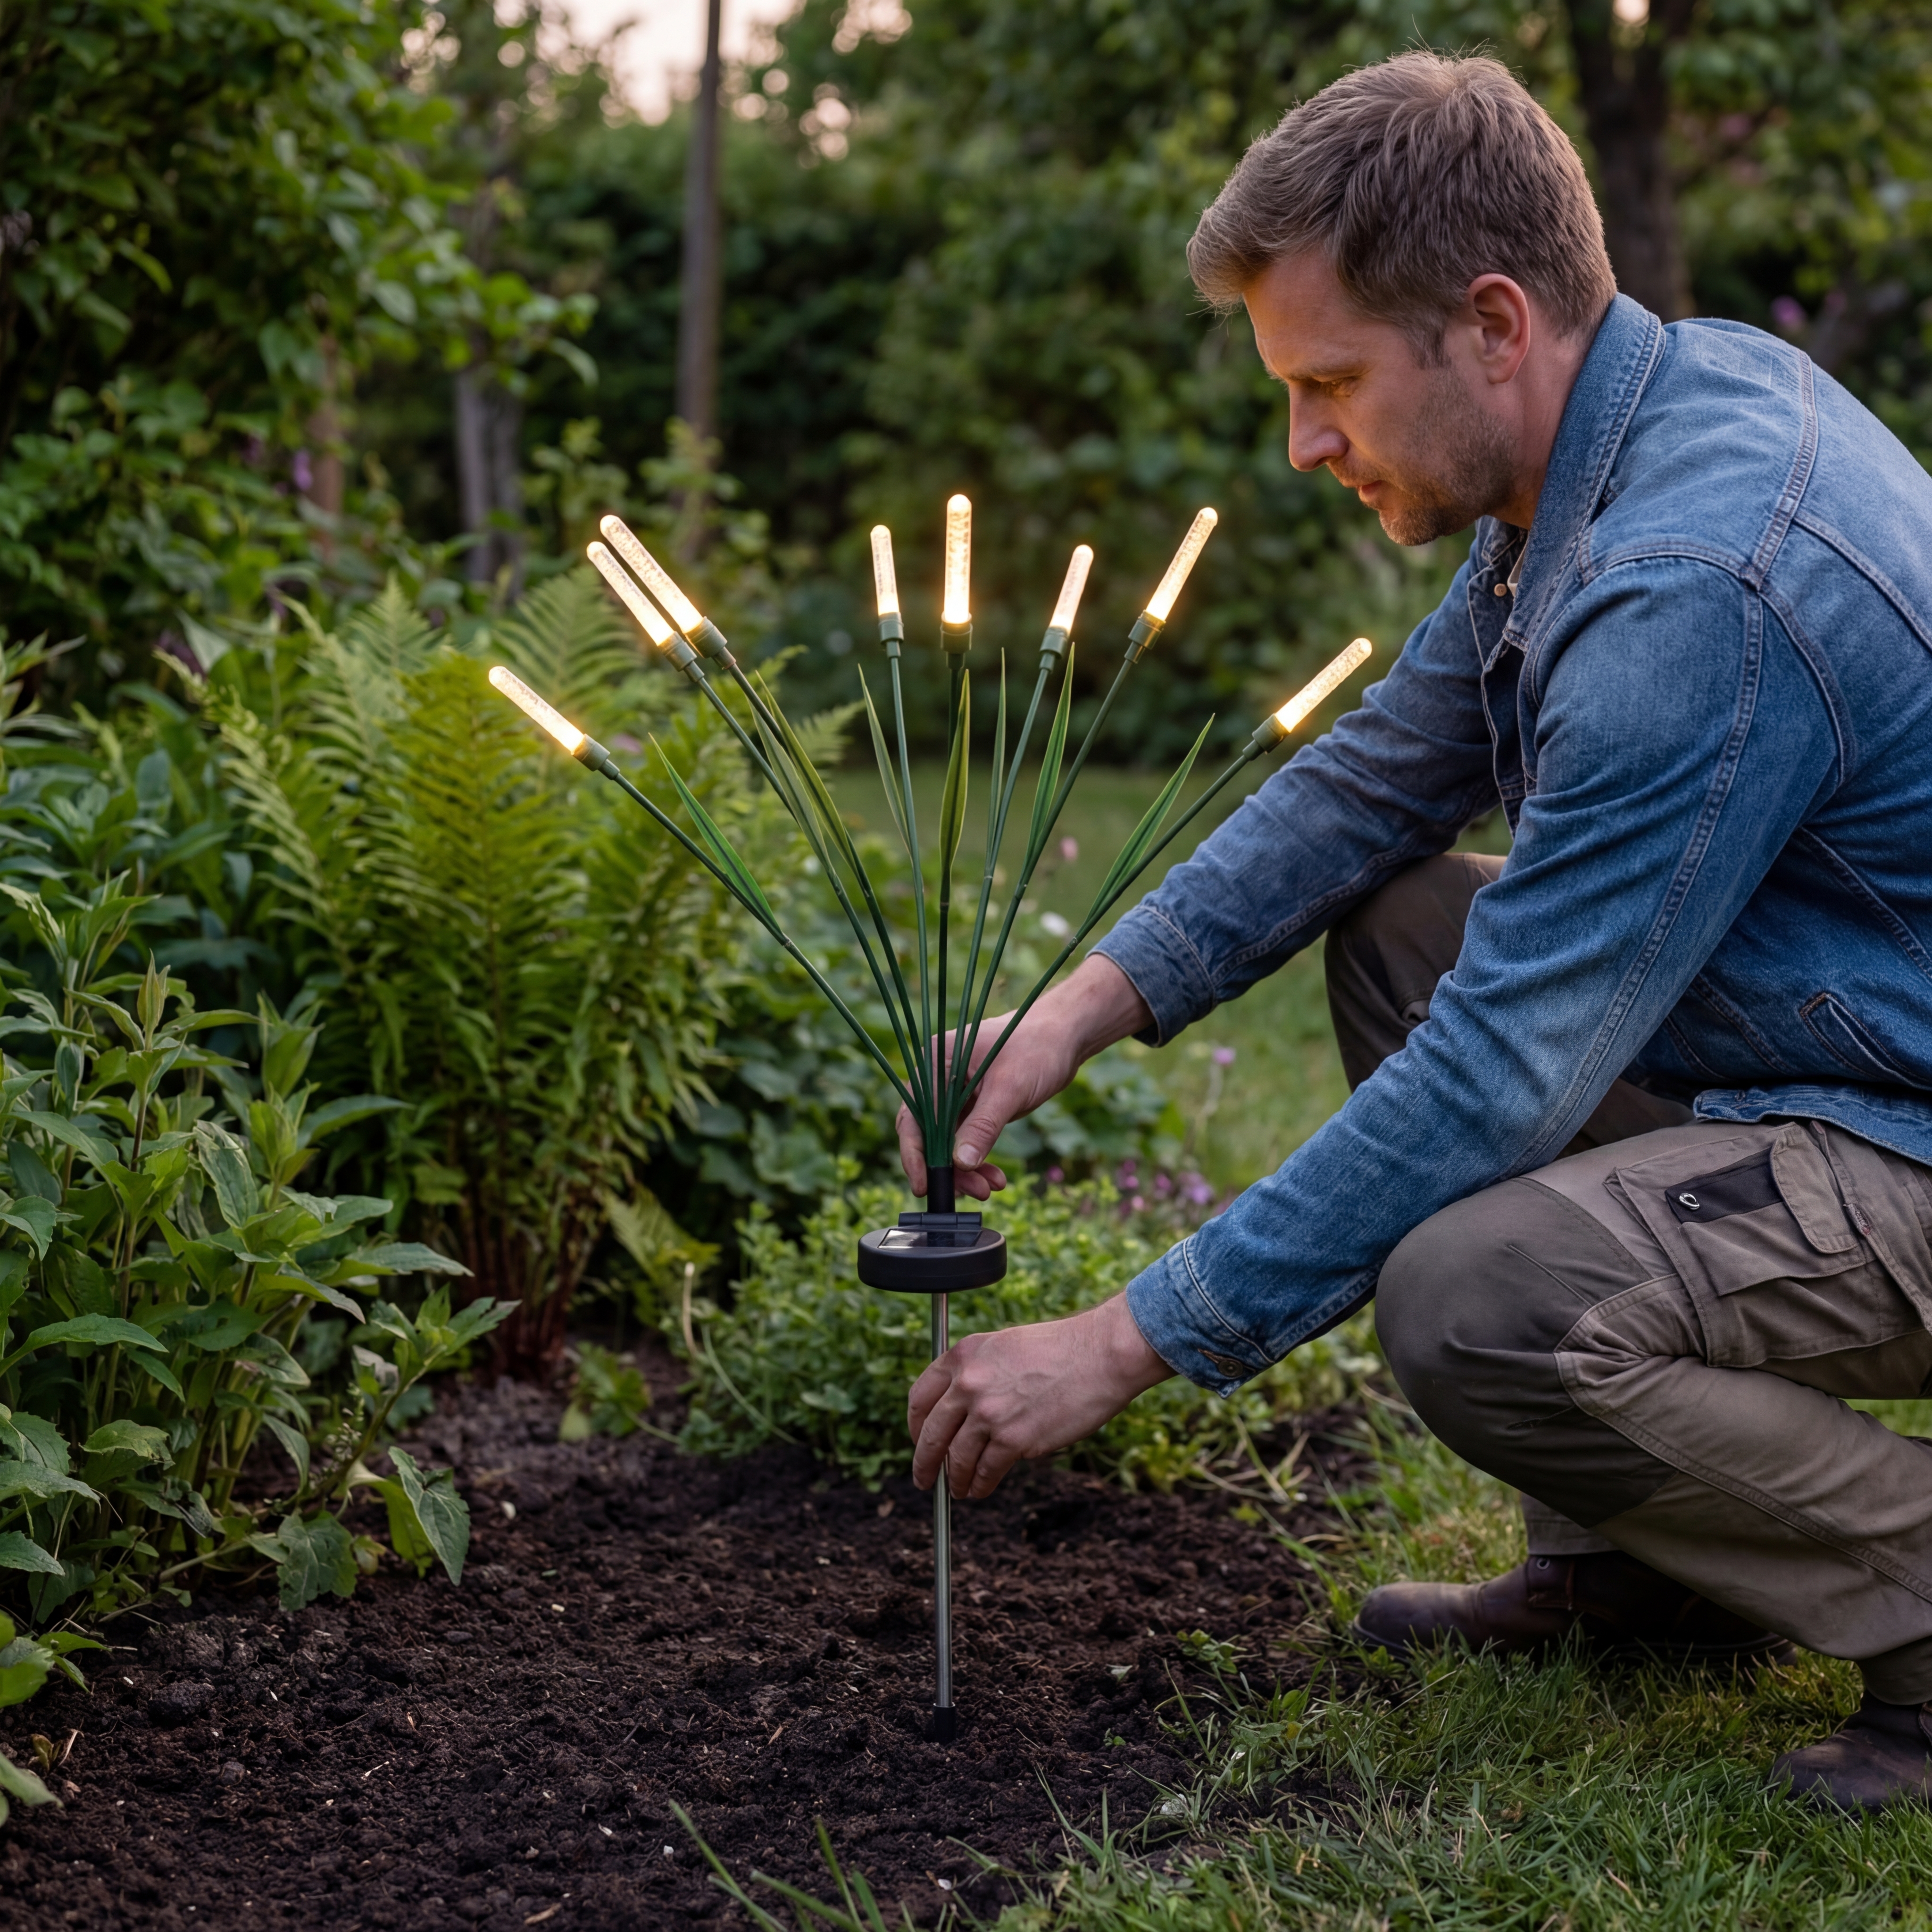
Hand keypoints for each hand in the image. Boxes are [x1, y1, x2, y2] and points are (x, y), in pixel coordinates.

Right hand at [895, 954, 1151, 1201]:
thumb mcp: (1009, 1089)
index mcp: (936, 1061)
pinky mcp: (974, 1104)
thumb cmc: (1038, 1048)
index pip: (913, 1115)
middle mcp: (939, 1077)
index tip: (923, 1185)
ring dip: (966, 1169)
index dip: (915, 1154)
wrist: (1067, 1036)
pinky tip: (995, 1177)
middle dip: (948, 1168)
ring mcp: (956, 1092)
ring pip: (948, 1142)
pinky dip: (978, 1160)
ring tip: (990, 1188)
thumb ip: (982, 1126)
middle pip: (928, 1134)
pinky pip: (966, 1139)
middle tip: (972, 1192)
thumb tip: (960, 1163)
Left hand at [907, 1293, 1172, 1497]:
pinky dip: (981, 1485)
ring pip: (956, 1459)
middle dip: (924, 1463)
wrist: (1100, 1355)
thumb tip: (959, 1408)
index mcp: (963, 1355)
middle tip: (924, 1479)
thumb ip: (976, 1371)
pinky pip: (985, 1471)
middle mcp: (969, 1383)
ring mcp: (989, 1413)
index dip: (915, 1426)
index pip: (920, 1398)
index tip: (919, 1441)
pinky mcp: (1013, 1440)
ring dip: (955, 1480)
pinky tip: (981, 1489)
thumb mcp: (1003, 1346)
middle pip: (930, 1434)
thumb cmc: (1060, 1350)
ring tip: (959, 1489)